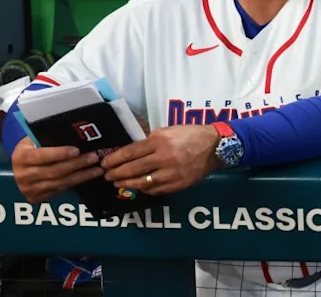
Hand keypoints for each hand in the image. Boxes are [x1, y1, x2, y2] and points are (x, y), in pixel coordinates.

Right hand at [11, 137, 103, 202]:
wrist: (21, 164)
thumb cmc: (33, 146)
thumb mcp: (35, 139)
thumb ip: (50, 138)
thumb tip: (77, 134)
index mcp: (21, 157)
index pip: (41, 156)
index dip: (59, 153)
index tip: (77, 150)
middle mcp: (22, 175)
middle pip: (54, 171)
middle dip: (77, 164)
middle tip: (94, 157)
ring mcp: (28, 189)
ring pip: (59, 183)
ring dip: (81, 176)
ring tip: (97, 169)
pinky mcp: (36, 197)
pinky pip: (60, 190)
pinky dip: (76, 183)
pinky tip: (88, 176)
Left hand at [102, 124, 220, 194]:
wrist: (215, 147)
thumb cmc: (191, 135)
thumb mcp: (169, 130)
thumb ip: (151, 139)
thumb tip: (132, 150)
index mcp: (160, 141)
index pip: (130, 152)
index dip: (114, 159)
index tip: (105, 163)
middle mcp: (163, 158)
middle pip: (133, 169)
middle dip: (116, 174)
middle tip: (107, 176)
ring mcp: (170, 174)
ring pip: (142, 182)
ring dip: (127, 184)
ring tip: (118, 183)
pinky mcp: (177, 185)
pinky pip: (155, 190)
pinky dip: (144, 189)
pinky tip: (138, 187)